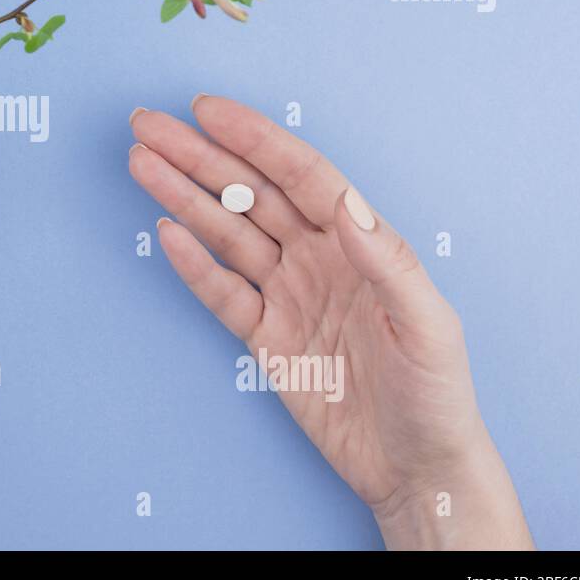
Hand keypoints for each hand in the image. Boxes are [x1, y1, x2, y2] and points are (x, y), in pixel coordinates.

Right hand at [129, 96, 532, 549]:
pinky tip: (165, 231)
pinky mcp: (265, 336)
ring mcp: (288, 294)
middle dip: (199, 156)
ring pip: (226, 233)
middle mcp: (318, 257)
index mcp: (360, 243)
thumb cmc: (437, 396)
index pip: (300, 176)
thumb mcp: (428, 328)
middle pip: (249, 194)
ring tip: (142, 163)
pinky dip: (192, 265)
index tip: (208, 111)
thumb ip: (389, 263)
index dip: (254, 140)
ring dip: (183, 197)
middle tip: (150, 124)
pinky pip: (222, 292)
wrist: (416, 469)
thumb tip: (347, 204)